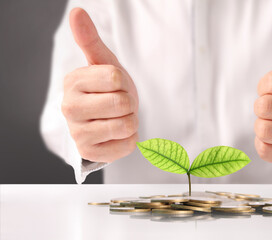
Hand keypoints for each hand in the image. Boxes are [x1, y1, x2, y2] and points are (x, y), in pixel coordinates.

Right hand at [62, 8, 138, 162]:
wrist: (106, 118)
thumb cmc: (106, 88)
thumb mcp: (102, 63)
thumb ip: (90, 39)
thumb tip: (76, 12)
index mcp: (73, 82)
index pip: (116, 77)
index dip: (123, 82)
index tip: (115, 85)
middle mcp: (70, 108)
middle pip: (122, 103)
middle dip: (129, 103)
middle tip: (119, 104)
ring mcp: (79, 133)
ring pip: (127, 125)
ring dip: (130, 121)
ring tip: (118, 118)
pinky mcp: (91, 153)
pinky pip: (128, 145)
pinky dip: (129, 139)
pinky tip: (116, 134)